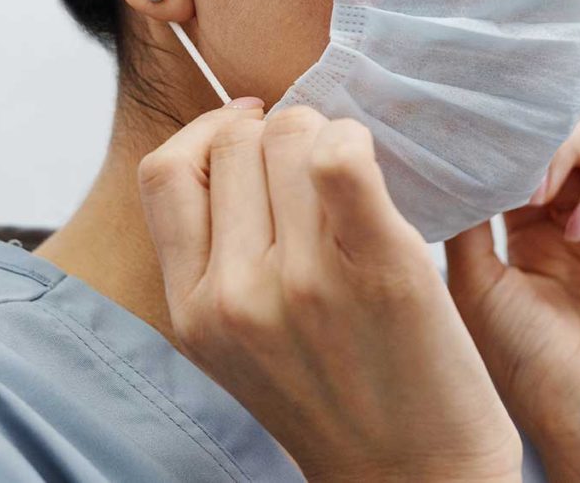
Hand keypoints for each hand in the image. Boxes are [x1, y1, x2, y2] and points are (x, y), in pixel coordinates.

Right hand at [138, 101, 521, 482]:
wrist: (413, 477)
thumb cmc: (335, 401)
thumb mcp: (240, 343)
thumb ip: (219, 258)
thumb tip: (240, 144)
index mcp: (192, 310)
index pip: (166, 171)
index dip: (209, 134)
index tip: (249, 132)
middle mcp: (235, 294)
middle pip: (238, 143)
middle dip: (277, 132)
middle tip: (317, 159)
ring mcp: (304, 281)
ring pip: (293, 135)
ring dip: (325, 132)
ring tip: (353, 171)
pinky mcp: (379, 268)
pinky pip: (342, 159)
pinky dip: (355, 140)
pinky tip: (375, 163)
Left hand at [445, 116, 579, 481]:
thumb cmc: (530, 366)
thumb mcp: (476, 286)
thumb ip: (468, 223)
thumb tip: (455, 166)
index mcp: (534, 237)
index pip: (521, 165)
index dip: (499, 150)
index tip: (471, 144)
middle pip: (563, 144)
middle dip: (535, 145)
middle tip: (512, 173)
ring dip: (569, 152)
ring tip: (540, 195)